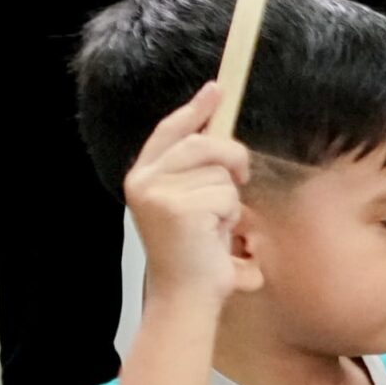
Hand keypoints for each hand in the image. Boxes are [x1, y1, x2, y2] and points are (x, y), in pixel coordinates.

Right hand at [122, 85, 249, 306]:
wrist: (186, 294)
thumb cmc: (195, 250)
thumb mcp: (192, 201)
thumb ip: (197, 169)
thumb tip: (218, 131)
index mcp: (144, 176)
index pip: (171, 131)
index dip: (196, 109)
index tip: (217, 90)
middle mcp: (144, 181)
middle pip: (204, 143)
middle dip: (233, 158)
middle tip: (241, 180)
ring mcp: (158, 193)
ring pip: (221, 172)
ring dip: (230, 199)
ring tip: (213, 224)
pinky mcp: (178, 208)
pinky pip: (226, 195)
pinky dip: (230, 216)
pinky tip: (213, 235)